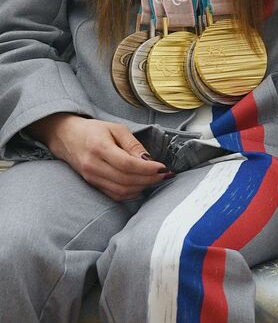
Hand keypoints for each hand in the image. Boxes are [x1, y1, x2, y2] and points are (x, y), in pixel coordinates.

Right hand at [29, 113, 169, 200]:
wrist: (66, 137)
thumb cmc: (94, 130)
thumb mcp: (116, 128)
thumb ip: (133, 144)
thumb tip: (149, 160)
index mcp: (99, 148)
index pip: (127, 164)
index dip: (147, 168)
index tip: (163, 167)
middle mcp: (93, 166)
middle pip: (125, 180)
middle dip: (149, 179)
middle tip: (164, 175)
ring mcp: (91, 177)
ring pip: (121, 190)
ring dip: (142, 187)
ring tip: (156, 179)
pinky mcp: (91, 184)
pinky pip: (113, 195)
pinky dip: (130, 193)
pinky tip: (141, 186)